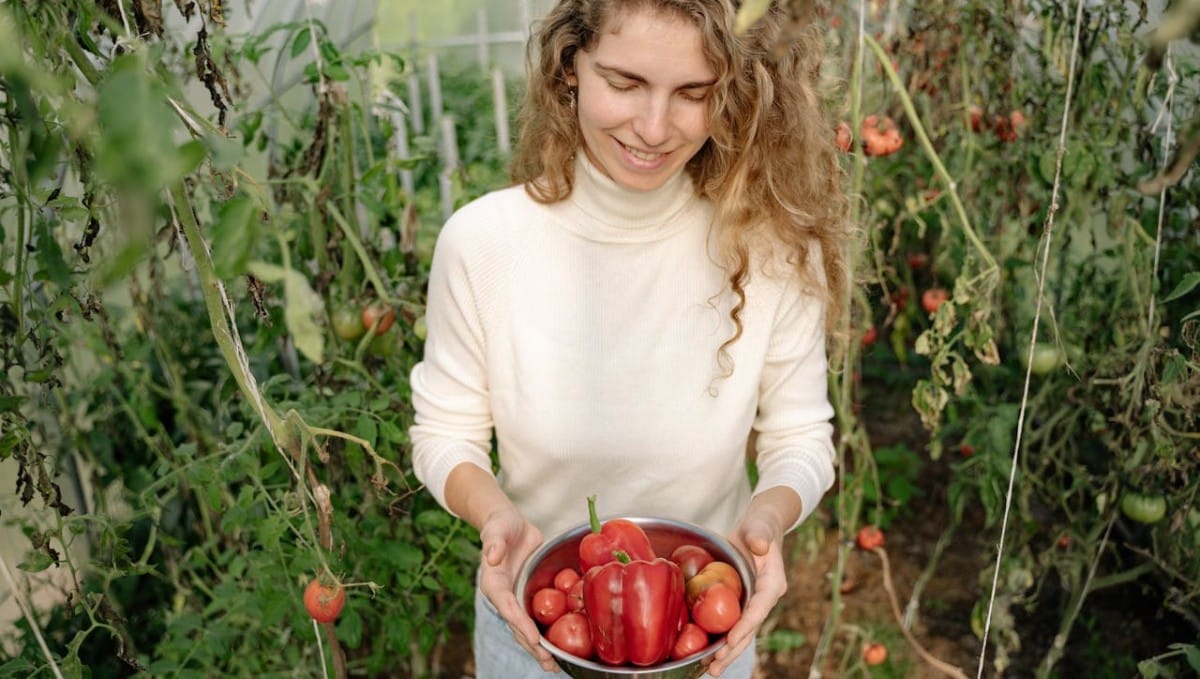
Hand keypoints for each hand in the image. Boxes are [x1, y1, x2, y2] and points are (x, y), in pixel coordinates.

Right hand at [477, 506, 557, 671]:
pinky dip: (546, 632)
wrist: (509, 524)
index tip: (534, 638)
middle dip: (532, 646)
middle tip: (548, 663)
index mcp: (494, 584)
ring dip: (539, 648)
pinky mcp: (529, 595)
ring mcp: (517, 598)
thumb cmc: (500, 525)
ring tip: (554, 666)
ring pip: (527, 627)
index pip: (507, 607)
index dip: (520, 624)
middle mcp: (505, 596)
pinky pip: (538, 617)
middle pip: (517, 625)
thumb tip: (492, 556)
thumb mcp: (496, 529)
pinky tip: (561, 646)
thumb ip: (494, 542)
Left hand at [704, 510, 787, 676]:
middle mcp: (764, 598)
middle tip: (715, 667)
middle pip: (749, 629)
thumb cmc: (760, 526)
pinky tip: (705, 653)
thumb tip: (759, 545)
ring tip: (709, 669)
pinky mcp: (741, 603)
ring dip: (726, 652)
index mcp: (773, 584)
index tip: (731, 641)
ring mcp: (752, 603)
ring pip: (740, 632)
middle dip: (733, 650)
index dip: (746, 625)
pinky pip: (731, 624)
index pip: (759, 608)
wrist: (759, 528)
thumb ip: (759, 535)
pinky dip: (720, 639)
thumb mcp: (760, 526)